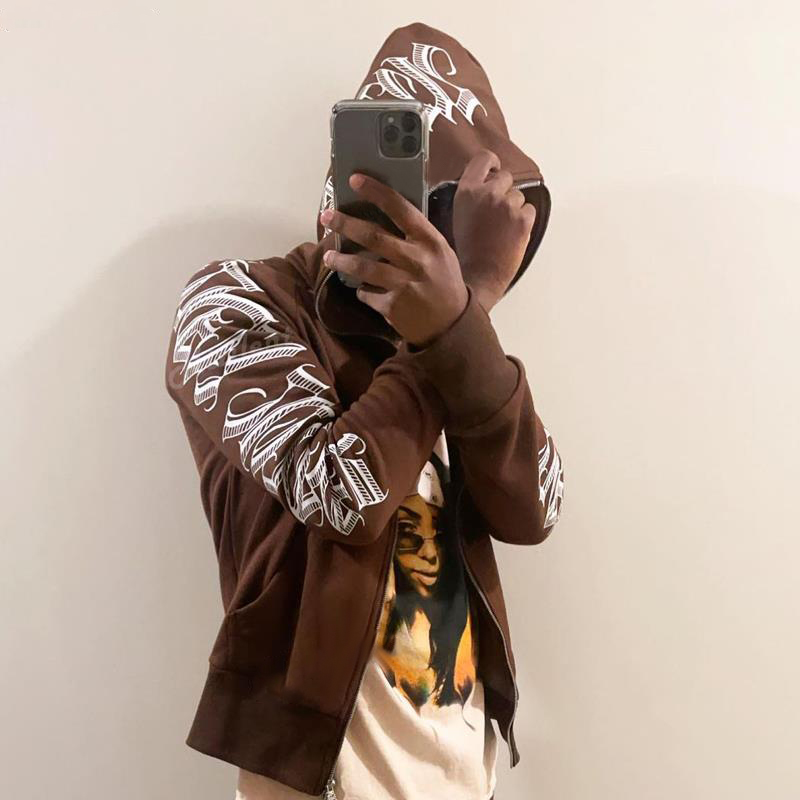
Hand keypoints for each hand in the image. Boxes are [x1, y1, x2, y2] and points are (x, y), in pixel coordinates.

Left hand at [320, 173, 468, 346]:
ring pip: (364, 268)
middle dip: (346, 224)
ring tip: (328, 256)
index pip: (402, 209)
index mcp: (431, 242)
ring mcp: (404, 285)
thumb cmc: (444, 283)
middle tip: (325, 217)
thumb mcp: (440, 253)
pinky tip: (361, 288)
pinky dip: (361, 290)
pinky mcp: (392, 307)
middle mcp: (417, 261)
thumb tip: (384, 214)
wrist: (452, 326)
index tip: (354, 180)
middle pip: (374, 236)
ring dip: (342, 260)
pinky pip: (367, 294)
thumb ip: (417, 237)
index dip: (377, 192)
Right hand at [452, 149, 536, 311]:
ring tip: (501, 229)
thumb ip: (469, 197)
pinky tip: (511, 234)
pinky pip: (530, 210)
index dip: (491, 163)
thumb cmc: (465, 253)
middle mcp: (488, 194)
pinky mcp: (523, 219)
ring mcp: (508, 206)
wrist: (478, 276)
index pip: (484, 159)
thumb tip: (482, 186)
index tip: (494, 168)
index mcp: (467, 192)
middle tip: (496, 211)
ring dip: (514, 208)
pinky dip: (524, 221)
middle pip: (504, 176)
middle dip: (503, 190)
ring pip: (518, 196)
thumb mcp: (456, 217)